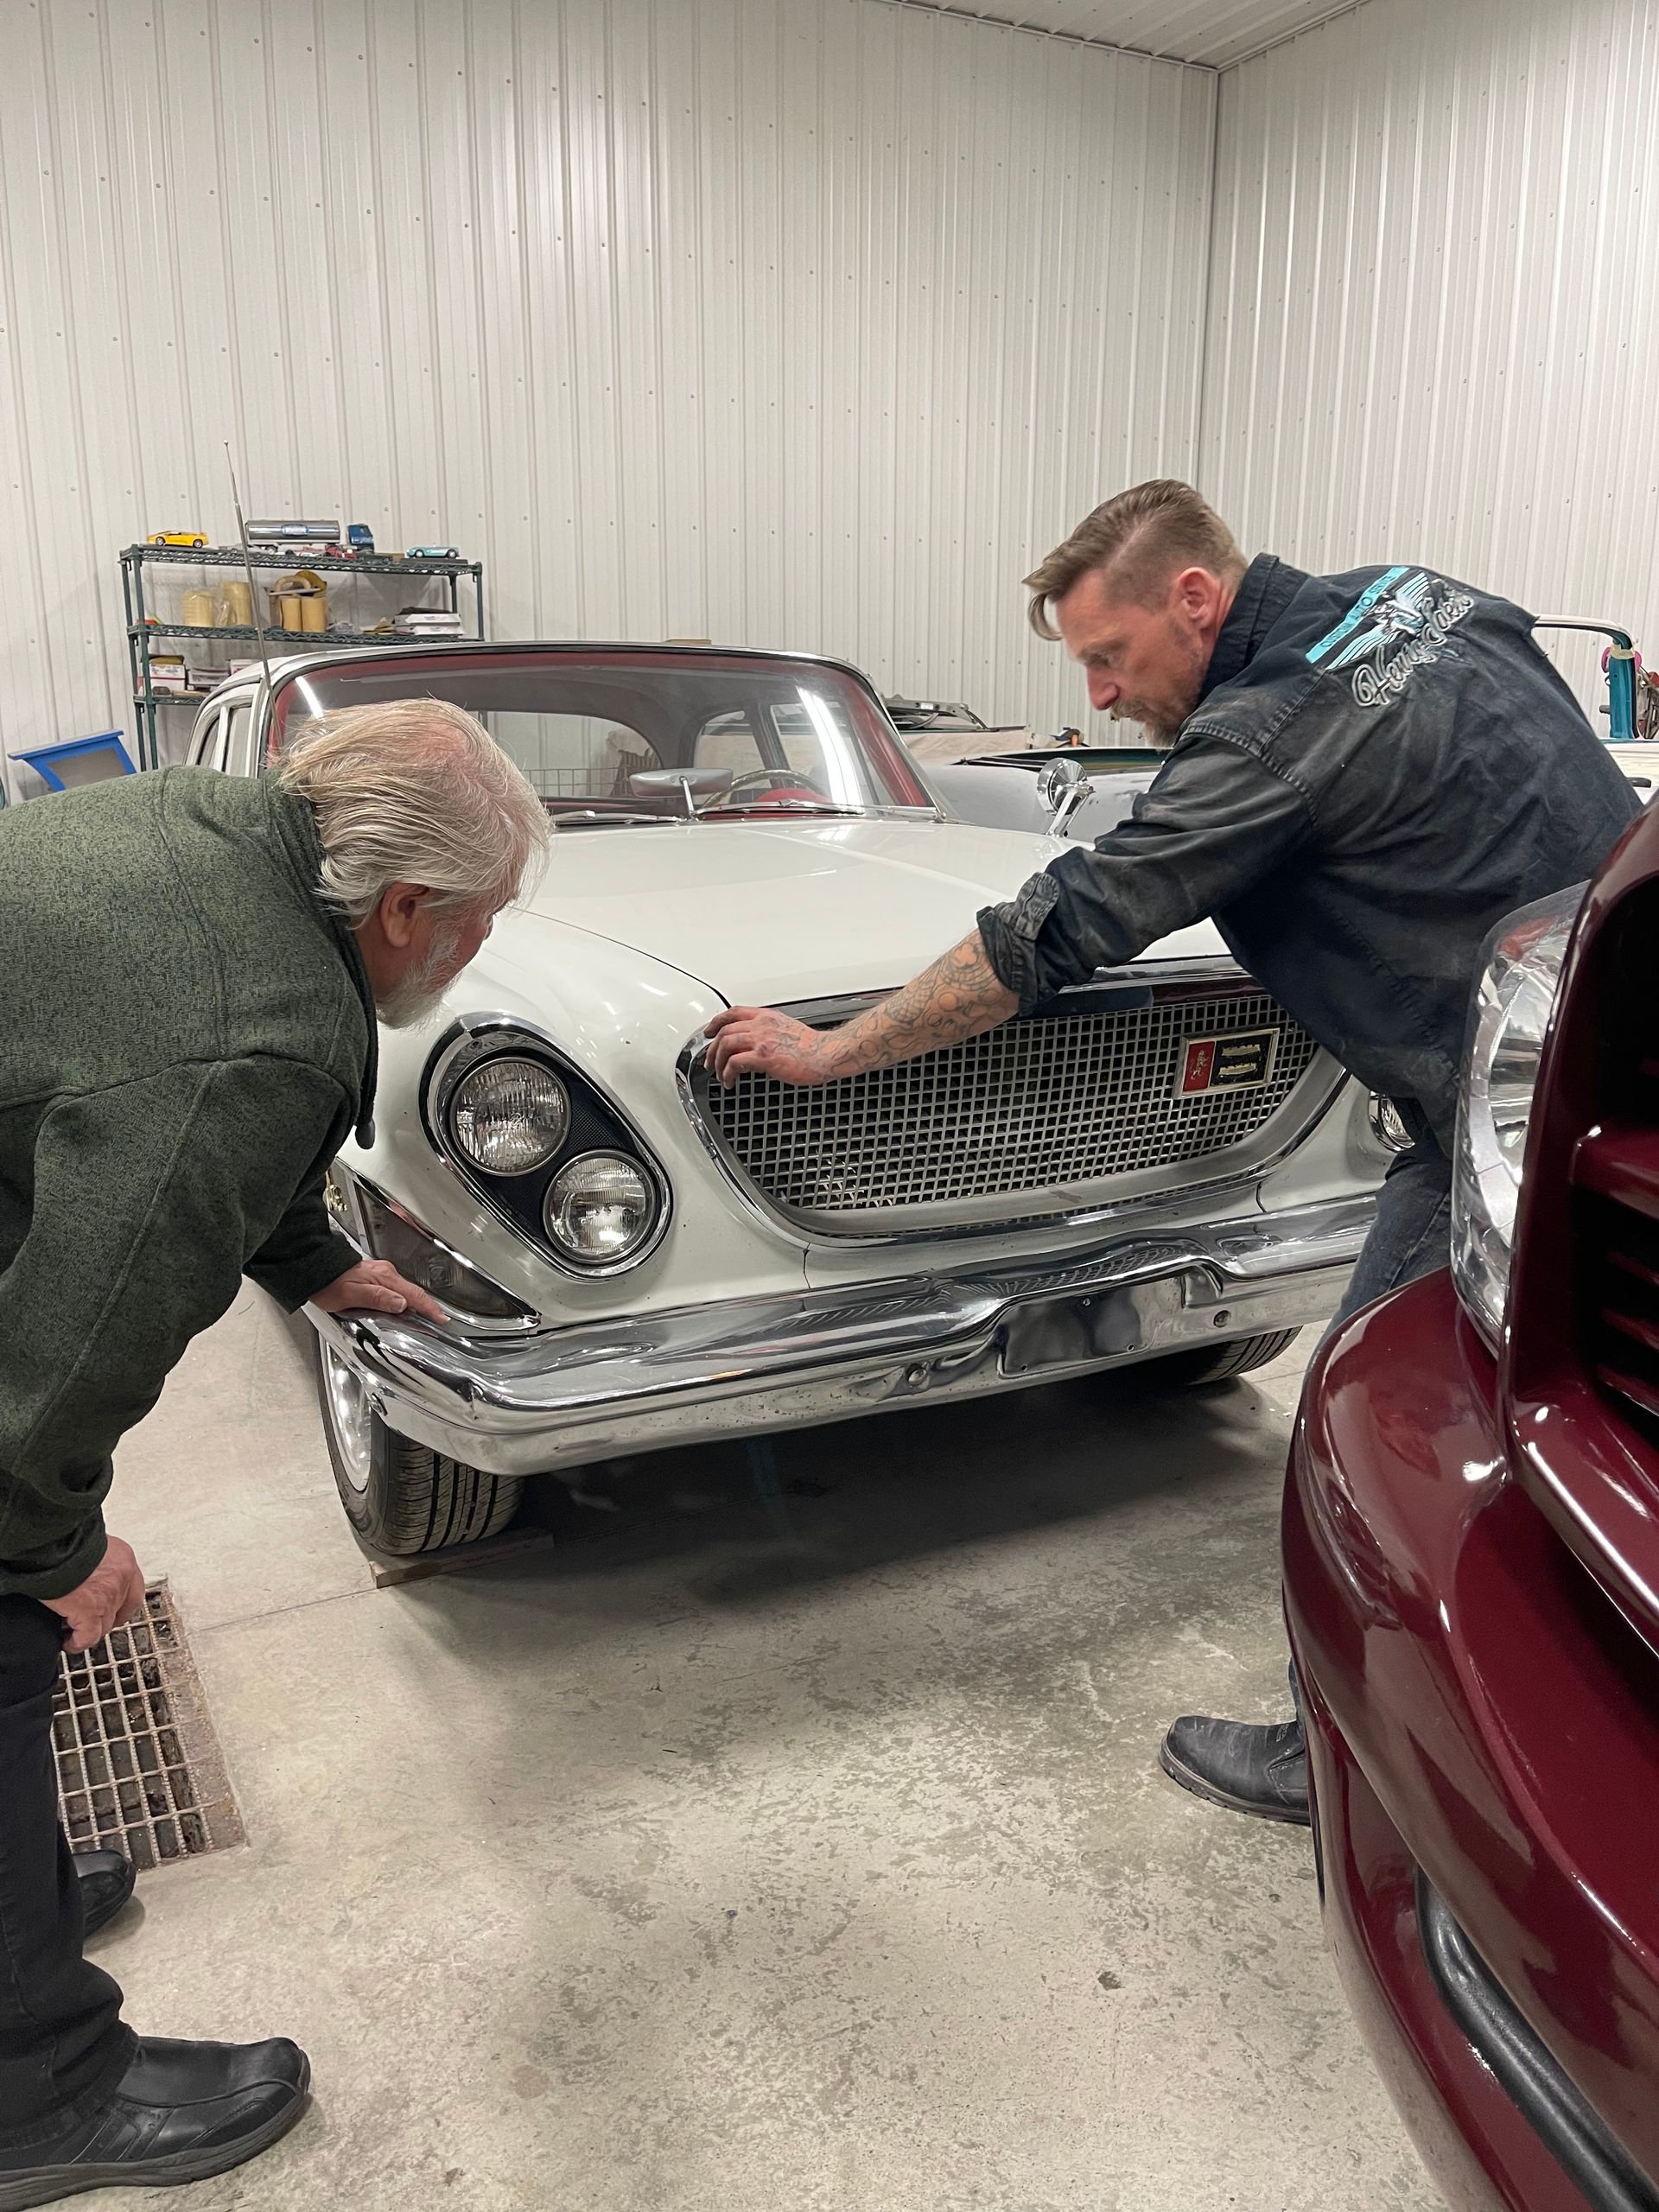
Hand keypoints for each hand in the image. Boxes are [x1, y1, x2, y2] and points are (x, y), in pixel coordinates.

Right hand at [43, 1535, 146, 1654]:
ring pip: (104, 1625)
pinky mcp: (90, 1610)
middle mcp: (121, 1577)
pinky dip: (77, 1643)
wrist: (52, 1540)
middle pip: (119, 1609)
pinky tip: (67, 1642)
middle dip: (103, 1618)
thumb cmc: (63, 1537)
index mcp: (121, 1557)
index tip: (110, 1609)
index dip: (121, 1603)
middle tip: (86, 1621)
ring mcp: (109, 1596)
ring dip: (89, 1630)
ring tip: (73, 1632)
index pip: (132, 1587)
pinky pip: (87, 1637)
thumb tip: (83, 1572)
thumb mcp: (87, 1544)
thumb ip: (93, 1560)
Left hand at [312, 1257, 447, 1324]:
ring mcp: (380, 1273)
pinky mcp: (374, 1275)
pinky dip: (404, 1297)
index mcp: (384, 1279)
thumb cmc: (329, 1283)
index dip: (429, 1308)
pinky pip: (395, 1287)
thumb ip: (378, 1298)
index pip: (413, 1295)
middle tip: (437, 1318)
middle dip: (427, 1305)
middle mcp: (385, 1273)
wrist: (315, 1268)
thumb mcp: (352, 1295)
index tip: (441, 1318)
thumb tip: (401, 1303)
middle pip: (413, 1291)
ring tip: (424, 1314)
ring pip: (404, 1289)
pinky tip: (401, 1304)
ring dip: (416, 1301)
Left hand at [704, 1007, 846, 1086]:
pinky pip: (734, 1063)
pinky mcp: (763, 1057)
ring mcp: (762, 1040)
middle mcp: (762, 1025)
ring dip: (717, 1062)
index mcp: (767, 1017)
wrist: (827, 1054)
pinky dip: (727, 1073)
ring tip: (719, 1075)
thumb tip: (759, 1045)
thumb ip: (770, 1032)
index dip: (716, 1022)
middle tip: (710, 1062)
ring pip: (725, 1045)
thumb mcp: (788, 1029)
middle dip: (712, 1048)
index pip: (733, 1012)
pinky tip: (730, 1081)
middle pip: (725, 1030)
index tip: (709, 1031)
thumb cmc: (813, 1047)